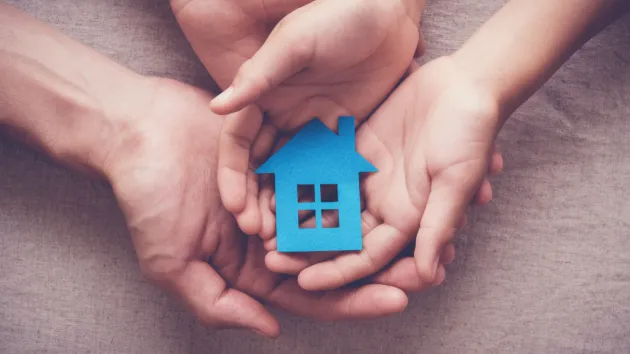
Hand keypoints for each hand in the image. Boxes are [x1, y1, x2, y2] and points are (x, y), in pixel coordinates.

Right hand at [104, 77, 440, 335]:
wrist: (137, 131)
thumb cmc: (148, 198)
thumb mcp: (172, 262)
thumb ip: (218, 302)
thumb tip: (269, 330)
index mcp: (251, 269)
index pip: (312, 293)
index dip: (355, 300)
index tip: (398, 298)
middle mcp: (272, 237)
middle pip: (335, 258)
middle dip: (379, 265)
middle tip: (428, 265)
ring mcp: (280, 196)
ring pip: (338, 216)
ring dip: (375, 223)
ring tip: (421, 224)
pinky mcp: (283, 159)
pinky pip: (324, 173)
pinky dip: (352, 180)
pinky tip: (388, 181)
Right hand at [171, 0, 423, 233]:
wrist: (388, 11)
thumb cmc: (337, 16)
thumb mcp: (294, 43)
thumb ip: (258, 76)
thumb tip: (216, 107)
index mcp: (263, 94)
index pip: (239, 142)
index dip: (233, 175)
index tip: (235, 206)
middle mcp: (283, 116)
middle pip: (263, 167)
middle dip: (258, 200)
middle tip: (261, 233)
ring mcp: (313, 129)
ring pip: (293, 175)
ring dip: (287, 205)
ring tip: (287, 238)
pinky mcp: (343, 136)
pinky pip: (329, 171)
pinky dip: (323, 195)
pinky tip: (324, 221)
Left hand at [264, 57, 503, 289]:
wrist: (465, 84)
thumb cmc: (471, 133)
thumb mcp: (457, 180)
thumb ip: (439, 225)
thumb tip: (426, 274)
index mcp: (407, 218)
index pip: (367, 256)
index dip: (337, 272)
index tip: (303, 282)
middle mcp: (384, 203)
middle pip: (339, 236)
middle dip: (307, 250)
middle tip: (270, 258)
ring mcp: (367, 177)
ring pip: (327, 204)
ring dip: (298, 217)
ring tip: (263, 226)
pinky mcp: (356, 149)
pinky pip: (325, 168)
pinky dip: (302, 178)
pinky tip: (274, 183)